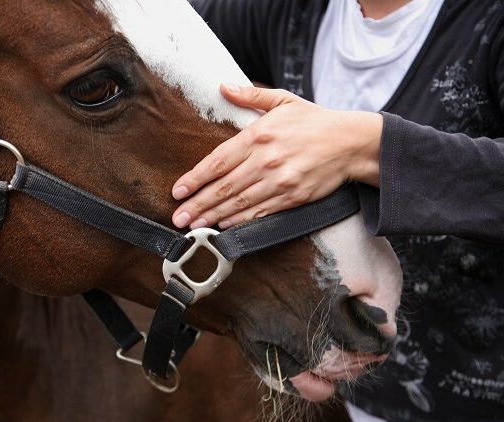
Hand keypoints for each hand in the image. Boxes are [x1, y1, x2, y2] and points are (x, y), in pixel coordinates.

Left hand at [171, 85, 382, 229]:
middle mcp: (266, 160)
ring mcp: (280, 182)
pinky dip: (240, 221)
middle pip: (224, 187)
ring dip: (213, 216)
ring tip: (193, 225)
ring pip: (239, 204)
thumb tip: (223, 86)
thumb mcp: (284, 100)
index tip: (178, 191)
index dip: (195, 178)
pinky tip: (223, 226)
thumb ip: (250, 96)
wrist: (352, 142)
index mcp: (259, 135)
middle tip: (178, 217)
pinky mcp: (293, 198)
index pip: (218, 161)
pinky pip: (260, 213)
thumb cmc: (315, 121)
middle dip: (198, 204)